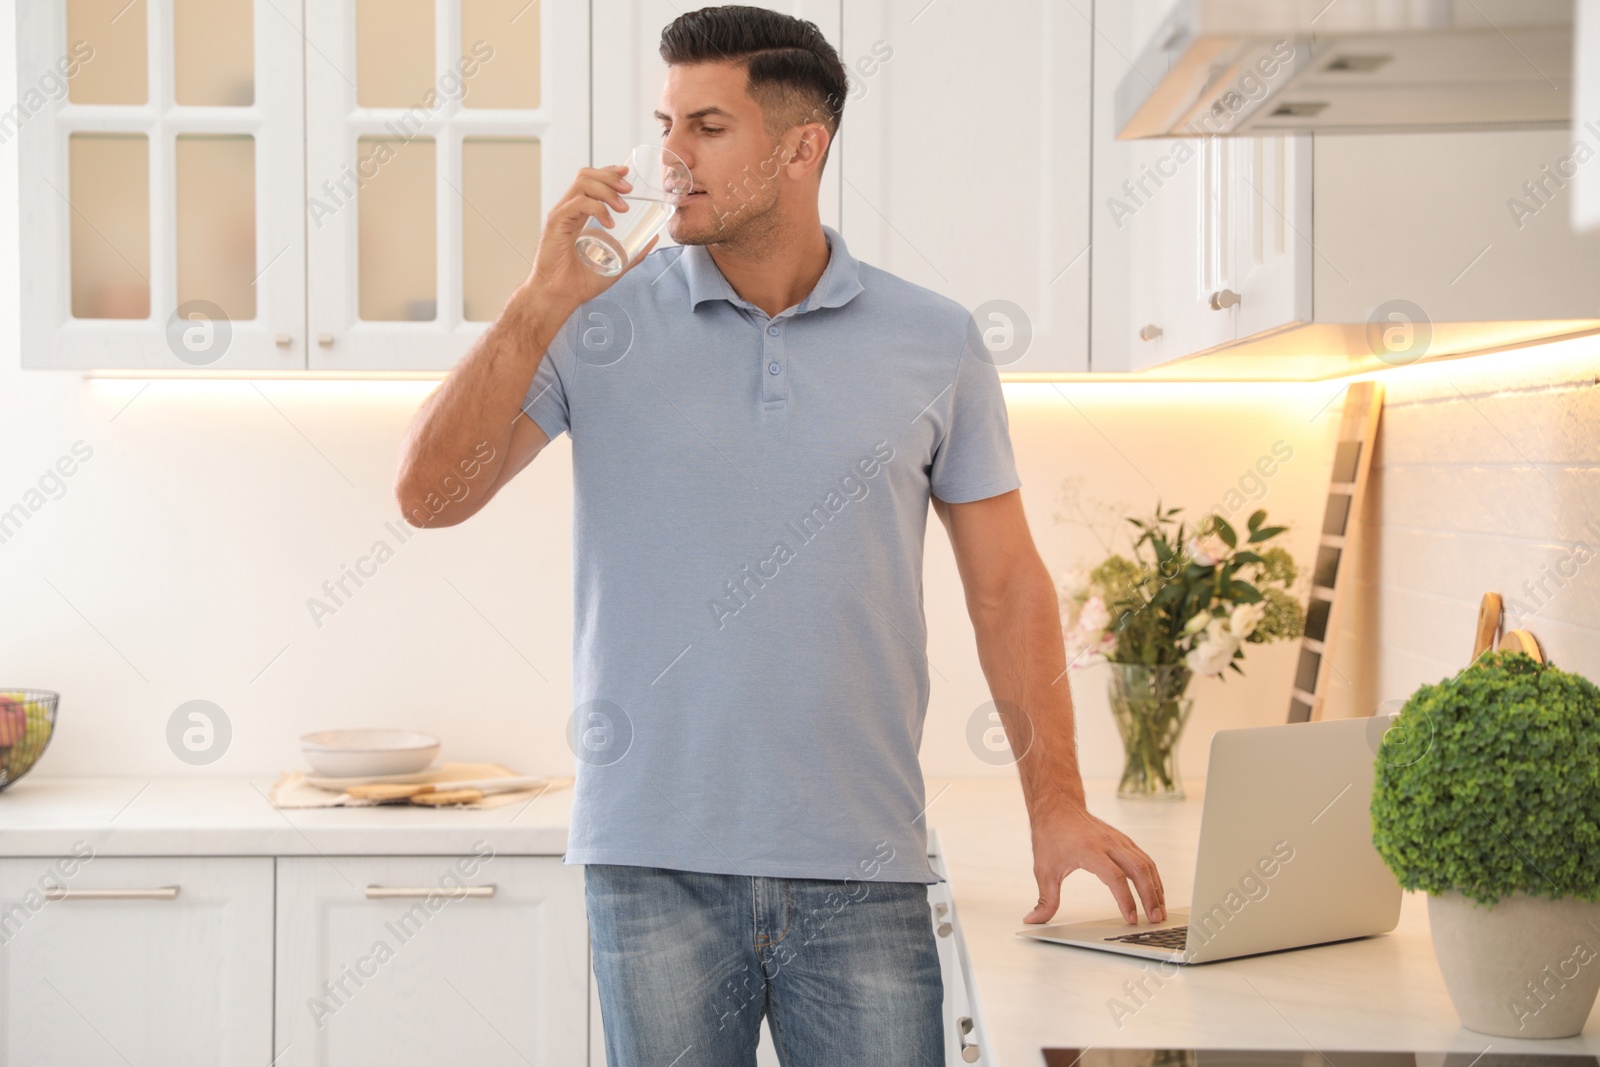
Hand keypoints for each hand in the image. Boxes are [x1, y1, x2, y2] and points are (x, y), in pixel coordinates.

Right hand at [522, 164, 659, 307]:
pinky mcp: (556, 224)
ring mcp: (561, 215)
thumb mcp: (615, 264)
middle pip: (586, 175)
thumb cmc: (580, 282)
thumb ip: (633, 252)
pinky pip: (578, 204)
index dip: (608, 172)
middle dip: (610, 177)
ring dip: (607, 190)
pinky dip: (597, 209)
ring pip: (582, 184)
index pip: (591, 181)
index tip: (626, 173)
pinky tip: (610, 224)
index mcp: (578, 215)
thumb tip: (652, 239)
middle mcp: (568, 211)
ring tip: (623, 208)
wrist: (560, 297)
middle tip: (629, 190)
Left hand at [1023, 798, 1165, 925]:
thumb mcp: (1043, 869)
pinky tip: (1156, 892)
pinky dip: (1153, 877)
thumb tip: (1033, 920)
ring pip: (1146, 864)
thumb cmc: (1051, 835)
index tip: (1130, 918)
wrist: (1058, 806)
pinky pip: (1145, 859)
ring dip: (1156, 888)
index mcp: (1090, 850)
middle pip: (1138, 870)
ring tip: (1160, 910)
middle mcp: (1109, 843)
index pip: (1114, 877)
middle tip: (1155, 919)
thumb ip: (1045, 899)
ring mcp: (1119, 840)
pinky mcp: (1124, 840)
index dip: (1125, 899)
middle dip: (1150, 896)